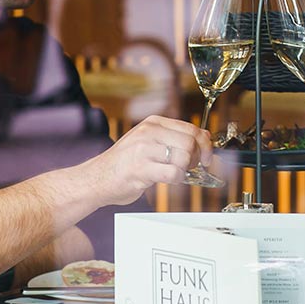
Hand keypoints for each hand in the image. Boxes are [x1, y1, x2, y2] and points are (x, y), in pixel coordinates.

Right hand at [90, 116, 212, 204]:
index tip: (207, 157)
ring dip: (184, 170)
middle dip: (195, 159)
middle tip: (189, 168)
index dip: (205, 144)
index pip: (190, 128)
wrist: (97, 179)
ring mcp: (143, 149)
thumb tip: (205, 135)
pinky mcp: (140, 168)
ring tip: (174, 174)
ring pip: (183, 157)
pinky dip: (177, 180)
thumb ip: (175, 137)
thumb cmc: (125, 163)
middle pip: (190, 143)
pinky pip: (173, 173)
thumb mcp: (150, 142)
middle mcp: (149, 132)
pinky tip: (168, 180)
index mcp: (153, 123)